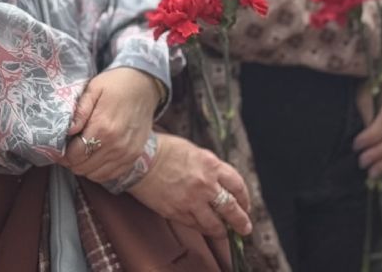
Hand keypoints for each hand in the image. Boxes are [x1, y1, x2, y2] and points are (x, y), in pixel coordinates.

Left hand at [63, 68, 163, 181]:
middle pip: (83, 167)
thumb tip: (68, 131)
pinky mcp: (134, 157)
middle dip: (71, 161)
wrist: (144, 86)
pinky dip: (98, 170)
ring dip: (84, 167)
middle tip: (66, 150)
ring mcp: (127, 153)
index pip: (75, 155)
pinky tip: (93, 157)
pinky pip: (111, 175)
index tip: (58, 147)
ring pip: (95, 174)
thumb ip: (80, 111)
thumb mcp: (93, 89)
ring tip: (79, 153)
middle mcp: (116, 145)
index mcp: (103, 128)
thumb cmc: (115, 85)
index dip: (62, 154)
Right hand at [129, 134, 251, 239]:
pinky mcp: (178, 212)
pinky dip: (203, 228)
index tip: (244, 204)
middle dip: (241, 221)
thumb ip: (208, 167)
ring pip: (216, 223)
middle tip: (244, 227)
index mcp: (211, 165)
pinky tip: (204, 228)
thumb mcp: (192, 150)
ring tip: (224, 233)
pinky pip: (196, 226)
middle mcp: (205, 184)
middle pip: (232, 209)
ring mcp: (192, 201)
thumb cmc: (161, 150)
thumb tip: (218, 181)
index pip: (237, 185)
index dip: (244, 198)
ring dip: (223, 230)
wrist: (137, 159)